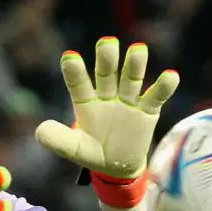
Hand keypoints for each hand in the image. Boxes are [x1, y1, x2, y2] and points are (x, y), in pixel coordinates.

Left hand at [36, 37, 178, 182]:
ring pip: (131, 80)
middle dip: (107, 59)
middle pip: (106, 74)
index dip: (74, 71)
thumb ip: (59, 140)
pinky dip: (163, 87)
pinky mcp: (147, 111)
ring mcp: (128, 101)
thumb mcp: (75, 150)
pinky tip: (171, 76)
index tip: (69, 57)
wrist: (119, 167)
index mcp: (86, 102)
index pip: (79, 84)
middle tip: (107, 43)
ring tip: (138, 50)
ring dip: (135, 65)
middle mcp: (107, 96)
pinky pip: (155, 97)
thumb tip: (40, 131)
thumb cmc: (94, 153)